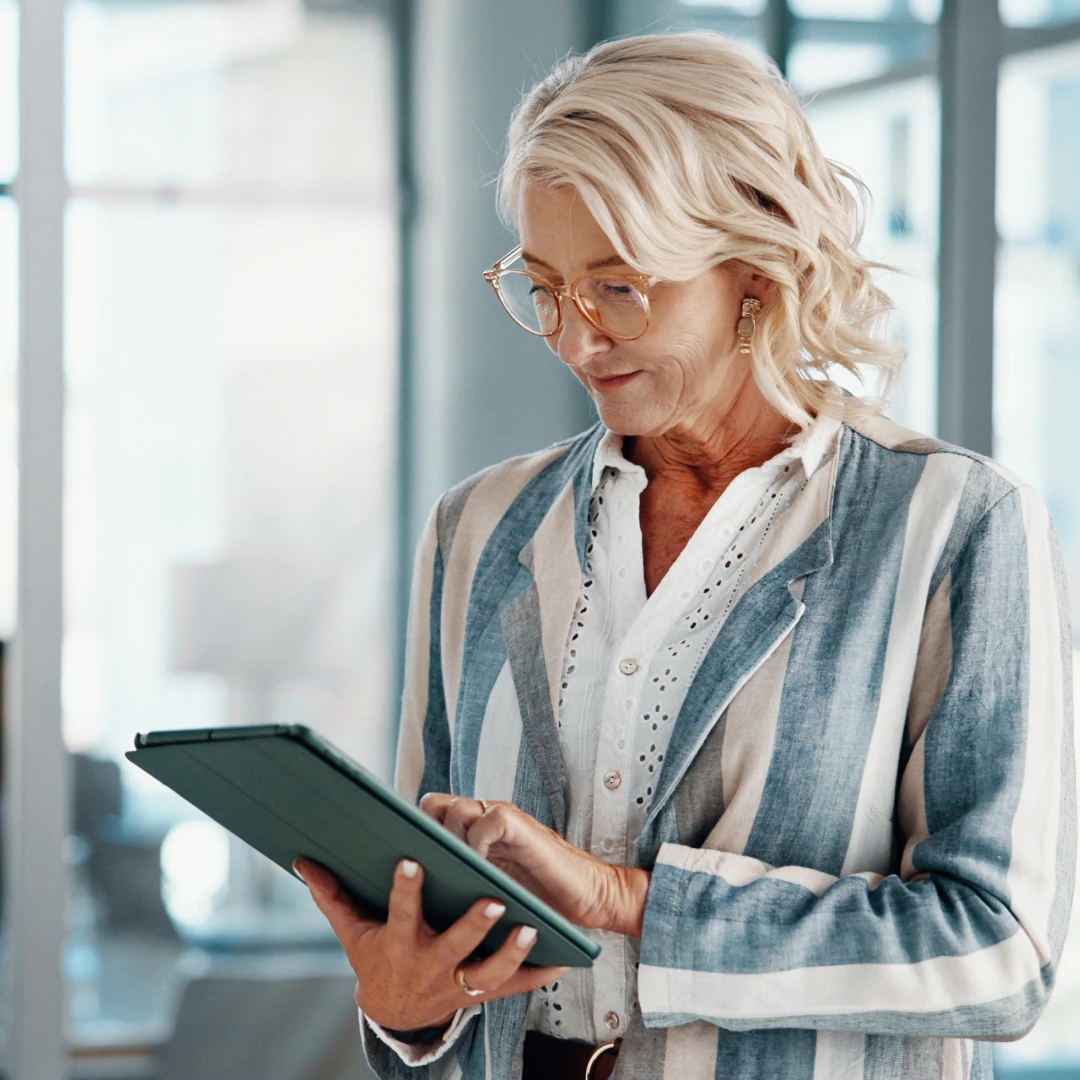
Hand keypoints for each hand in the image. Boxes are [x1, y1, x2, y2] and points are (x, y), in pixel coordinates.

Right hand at [294, 857, 568, 1031]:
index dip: (406, 889)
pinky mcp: (481, 993)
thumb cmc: (375, 957)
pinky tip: (563, 958)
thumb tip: (303, 862)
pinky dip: (539, 975)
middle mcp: (431, 965)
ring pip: (489, 974)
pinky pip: (515, 988)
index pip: (402, 913)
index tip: (412, 859)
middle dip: (473, 925)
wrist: (394, 1011)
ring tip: (531, 928)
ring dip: (511, 953)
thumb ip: (332, 895)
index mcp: (400, 944)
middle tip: (494, 899)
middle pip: (455, 946)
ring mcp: (458, 983)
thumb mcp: (352, 930)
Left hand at [420, 794, 649, 937]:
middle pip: (435, 805)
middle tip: (426, 864)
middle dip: (424, 831)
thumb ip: (464, 879)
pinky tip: (479, 866)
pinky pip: (488, 819)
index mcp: (475, 830)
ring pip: (456, 808)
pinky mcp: (522, 826)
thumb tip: (417, 892)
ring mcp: (503, 819)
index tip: (401, 858)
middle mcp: (485, 818)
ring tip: (451, 869)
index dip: (415, 831)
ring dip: (448, 838)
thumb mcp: (491, 889)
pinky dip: (478, 841)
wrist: (590, 896)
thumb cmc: (542, 899)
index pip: (431, 812)